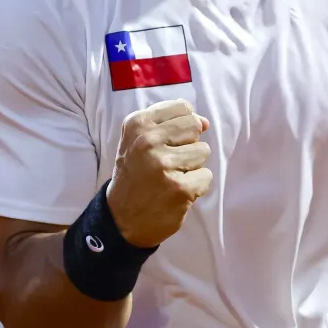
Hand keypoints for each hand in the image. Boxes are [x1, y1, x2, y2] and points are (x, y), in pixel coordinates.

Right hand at [105, 99, 212, 247]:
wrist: (121, 219)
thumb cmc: (136, 172)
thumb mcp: (140, 140)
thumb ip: (170, 123)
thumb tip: (205, 122)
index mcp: (138, 124)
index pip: (182, 107)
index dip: (181, 125)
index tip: (167, 141)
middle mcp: (148, 141)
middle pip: (195, 126)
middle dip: (188, 143)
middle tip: (169, 161)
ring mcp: (164, 165)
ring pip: (203, 151)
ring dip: (192, 166)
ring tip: (171, 176)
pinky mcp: (180, 188)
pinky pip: (206, 175)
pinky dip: (196, 185)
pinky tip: (177, 192)